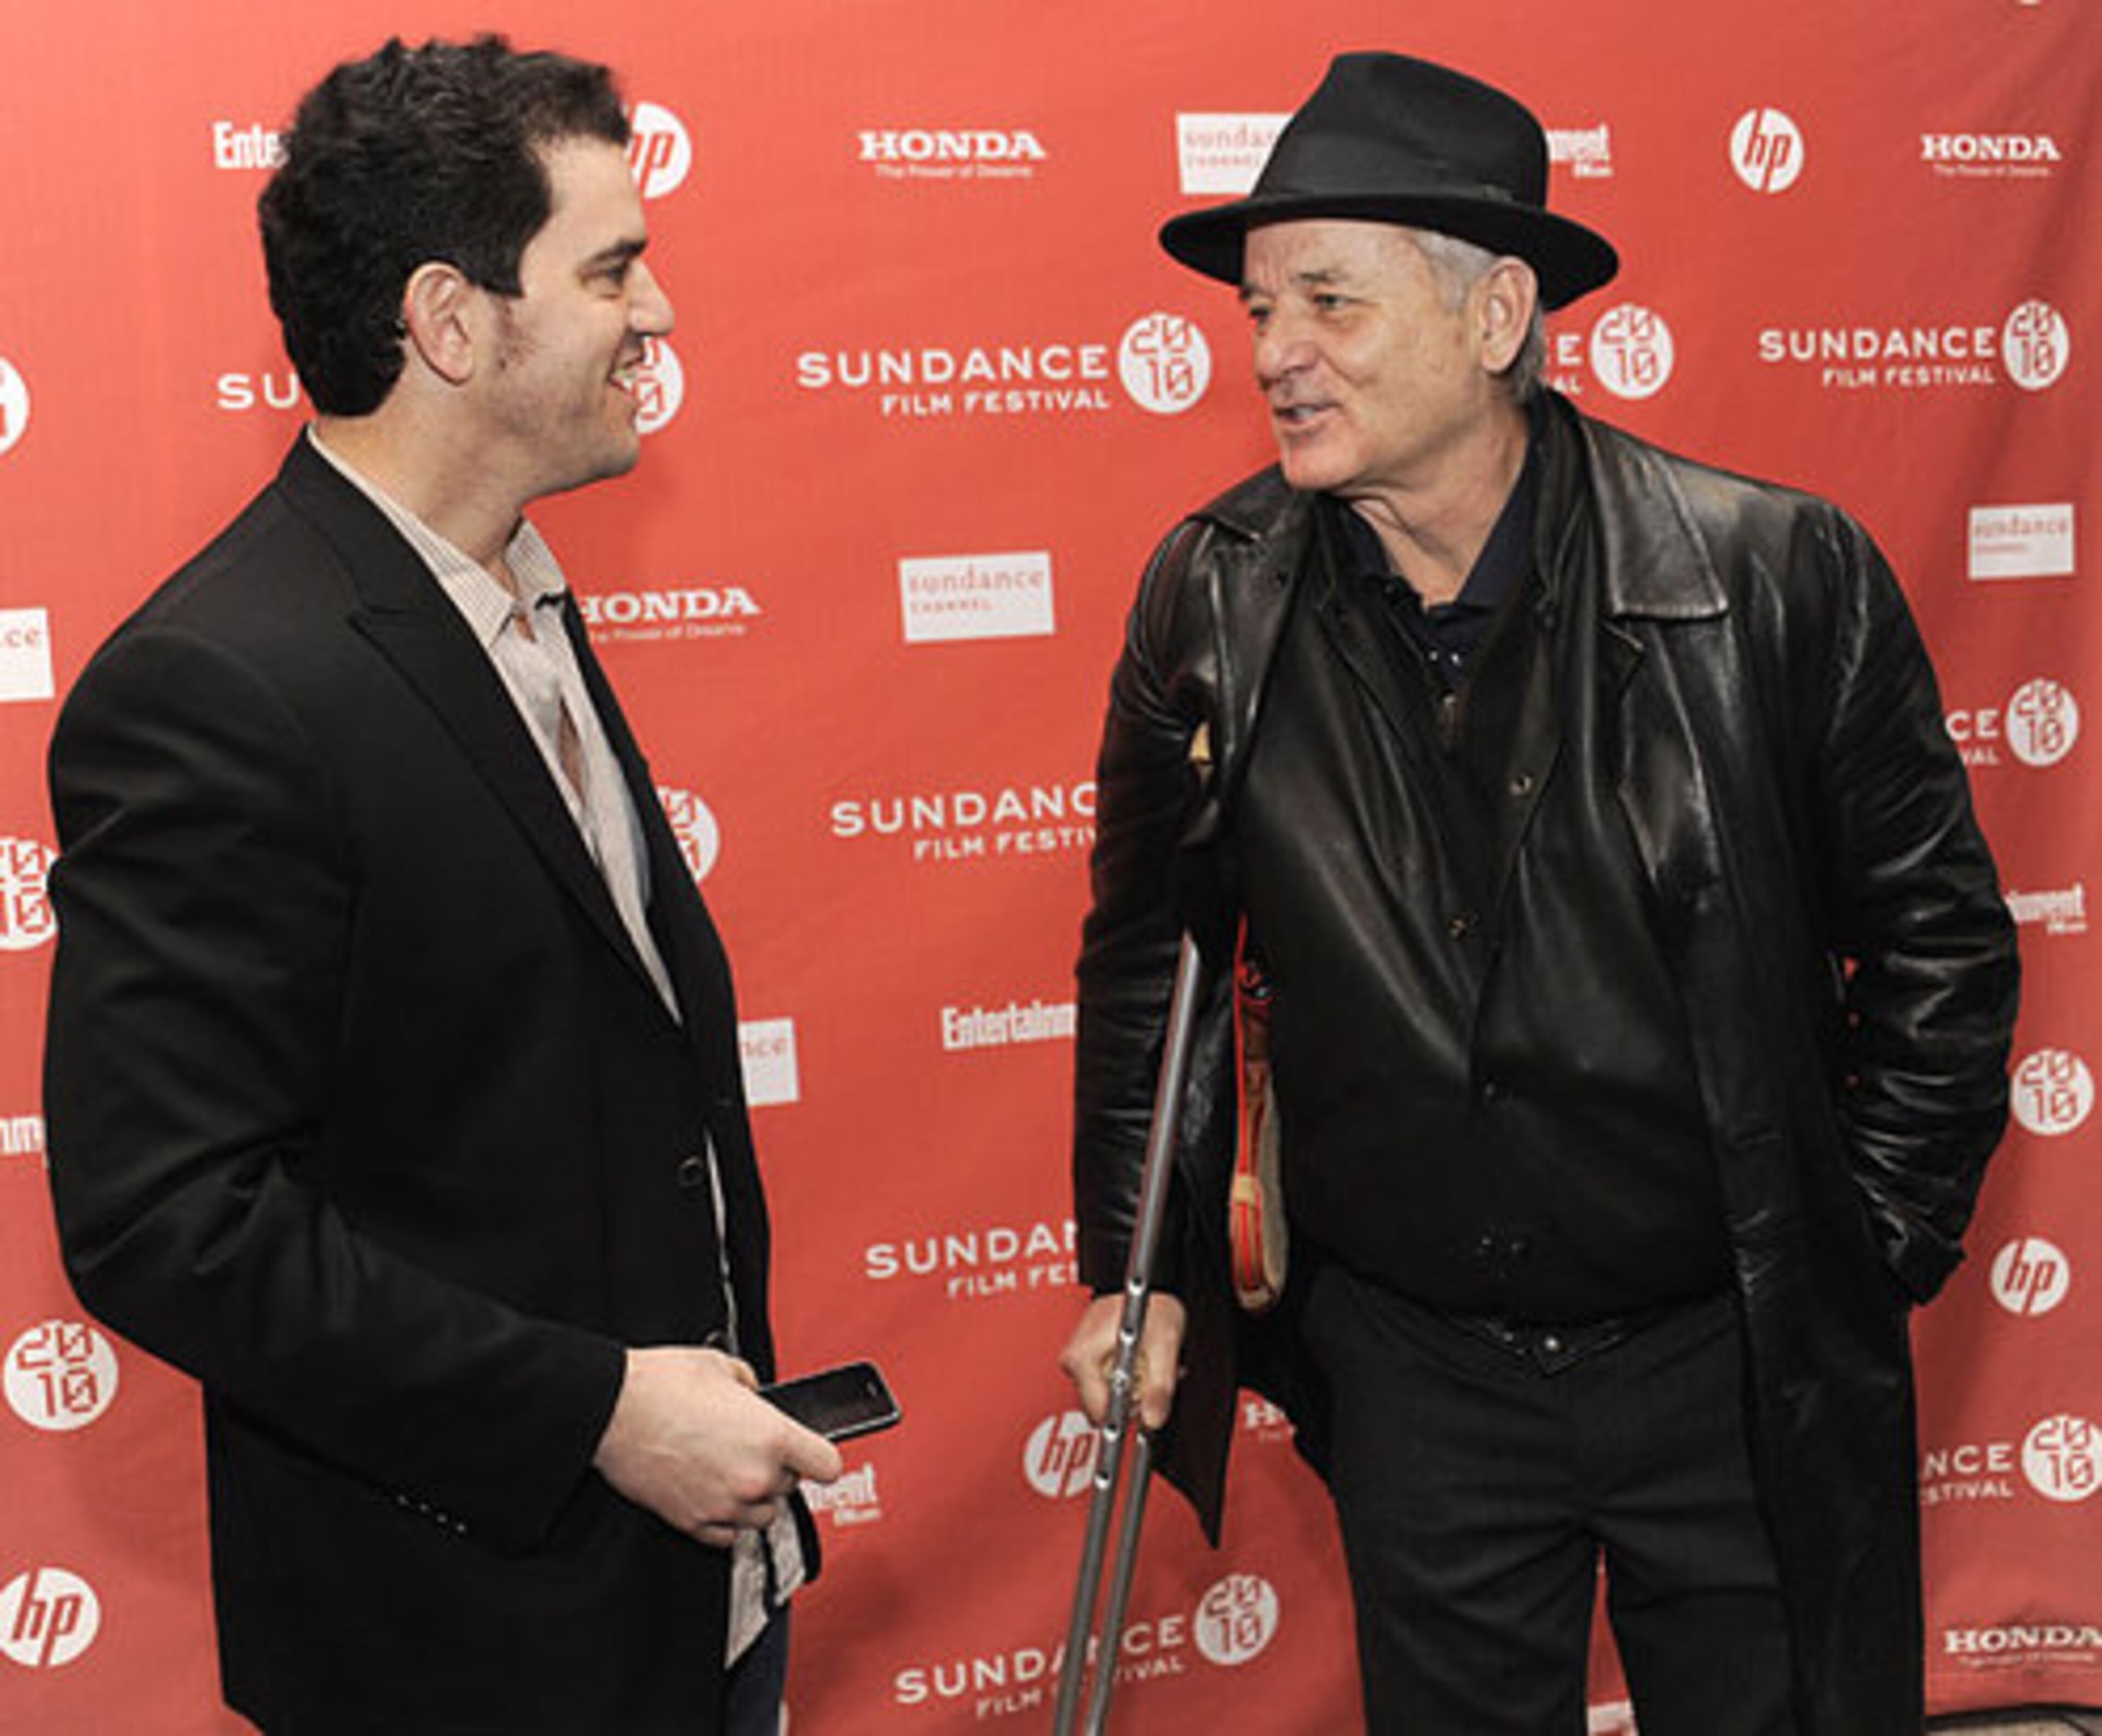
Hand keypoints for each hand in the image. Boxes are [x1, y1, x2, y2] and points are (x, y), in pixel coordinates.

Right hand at [593, 1345, 843, 1547]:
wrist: (611, 1410)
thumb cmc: (661, 1385)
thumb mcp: (723, 1366)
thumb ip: (752, 1386)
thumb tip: (755, 1397)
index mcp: (771, 1436)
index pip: (827, 1466)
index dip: (820, 1457)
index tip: (813, 1454)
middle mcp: (754, 1477)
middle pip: (791, 1487)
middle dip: (777, 1468)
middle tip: (749, 1446)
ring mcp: (724, 1505)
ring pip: (763, 1516)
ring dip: (754, 1496)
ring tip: (729, 1468)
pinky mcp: (694, 1522)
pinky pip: (728, 1535)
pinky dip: (726, 1518)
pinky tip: (712, 1491)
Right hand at [1059, 1291, 1186, 1431]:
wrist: (1144, 1284)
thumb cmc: (1150, 1302)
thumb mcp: (1164, 1342)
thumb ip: (1160, 1385)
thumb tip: (1153, 1419)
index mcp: (1082, 1357)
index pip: (1099, 1411)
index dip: (1129, 1412)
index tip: (1147, 1403)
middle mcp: (1072, 1358)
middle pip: (1101, 1405)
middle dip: (1131, 1397)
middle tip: (1149, 1372)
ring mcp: (1076, 1357)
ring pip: (1104, 1394)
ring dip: (1130, 1386)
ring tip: (1146, 1363)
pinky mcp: (1083, 1357)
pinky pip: (1103, 1380)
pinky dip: (1125, 1376)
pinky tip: (1139, 1361)